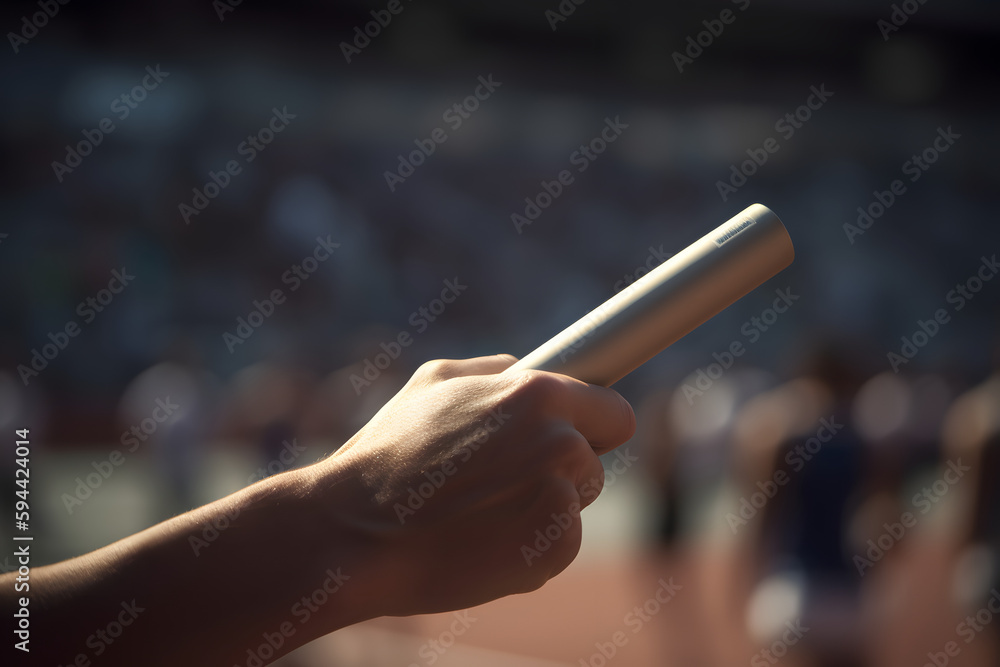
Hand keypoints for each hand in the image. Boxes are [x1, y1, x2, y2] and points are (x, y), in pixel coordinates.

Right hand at [316, 354, 635, 615]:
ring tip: (482, 509)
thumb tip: (526, 369)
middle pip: (595, 460)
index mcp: (539, 394)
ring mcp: (559, 499)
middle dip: (561, 467)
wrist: (353, 532)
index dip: (594, 424)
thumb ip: (491, 371)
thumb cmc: (386, 455)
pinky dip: (533, 547)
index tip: (580, 433)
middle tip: (502, 477)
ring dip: (546, 505)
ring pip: (577, 501)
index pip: (615, 412)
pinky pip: (563, 544)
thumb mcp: (431, 383)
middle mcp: (560, 441)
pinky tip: (483, 542)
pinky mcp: (551, 552)